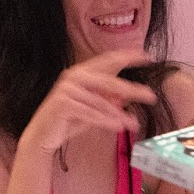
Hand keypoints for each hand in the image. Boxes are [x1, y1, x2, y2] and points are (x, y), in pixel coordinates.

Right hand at [21, 49, 157, 156]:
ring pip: (101, 101)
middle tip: (151, 96)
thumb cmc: (68, 122)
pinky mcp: (62, 103)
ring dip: (118, 114)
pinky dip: (105, 120)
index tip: (147, 56)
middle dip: (132, 89)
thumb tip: (127, 96)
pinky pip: (90, 112)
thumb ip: (108, 101)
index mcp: (82, 72)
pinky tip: (118, 126)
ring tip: (133, 124)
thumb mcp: (93, 110)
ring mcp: (67, 88)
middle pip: (109, 81)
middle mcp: (74, 76)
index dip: (128, 56)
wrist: (42, 137)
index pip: (108, 60)